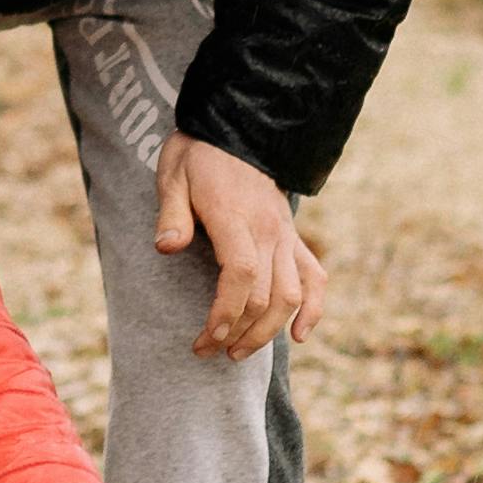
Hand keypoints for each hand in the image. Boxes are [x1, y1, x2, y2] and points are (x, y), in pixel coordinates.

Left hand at [150, 132, 324, 358]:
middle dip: (239, 332)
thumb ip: (171, 215)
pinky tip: (299, 336)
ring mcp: (285, 236)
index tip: (206, 337)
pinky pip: (315, 278)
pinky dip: (312, 309)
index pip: (241, 275)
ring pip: (291, 295)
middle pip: (266, 295)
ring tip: (238, 351)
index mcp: (235, 217)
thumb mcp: (173, 176)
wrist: (237, 131)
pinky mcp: (294, 239)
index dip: (226, 313)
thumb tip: (167, 248)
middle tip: (209, 351)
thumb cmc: (197, 158)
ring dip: (267, 331)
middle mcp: (268, 230)